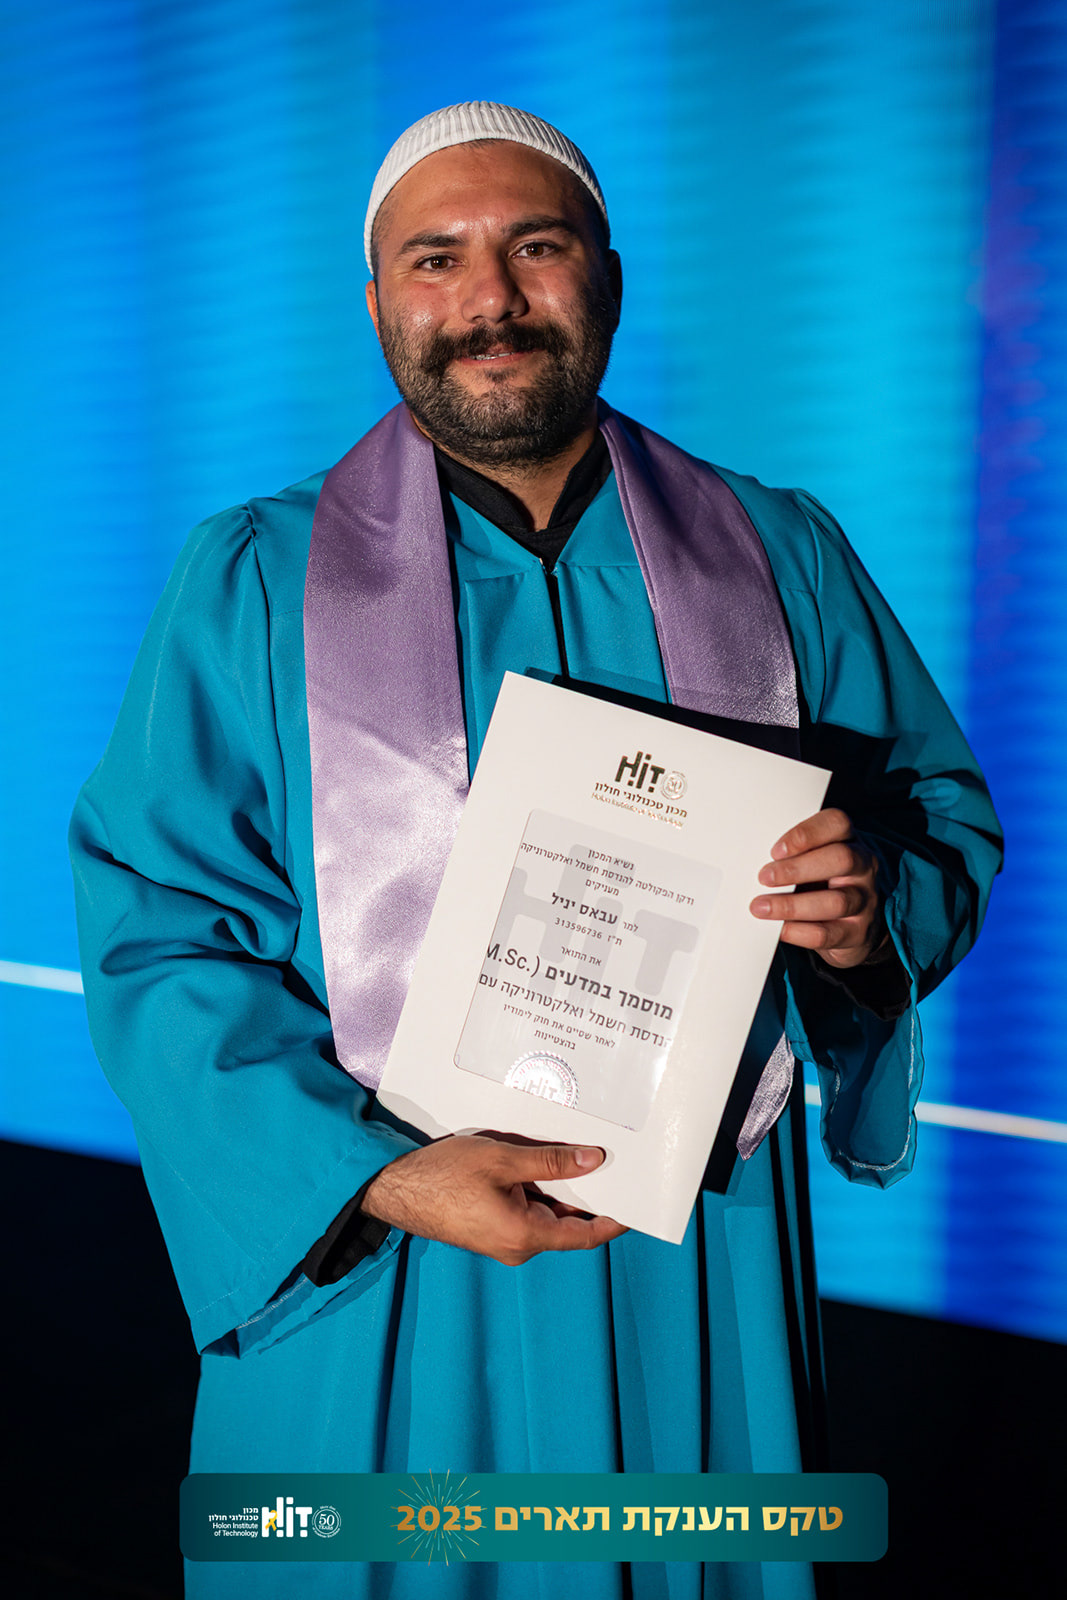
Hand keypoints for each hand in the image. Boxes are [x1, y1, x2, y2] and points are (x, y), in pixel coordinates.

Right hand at [360, 1133, 627, 1265]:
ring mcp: (504, 1240)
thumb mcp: (501, 1160)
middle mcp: (519, 1246)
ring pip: (547, 1213)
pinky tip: (544, 1161)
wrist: (393, 1189)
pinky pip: (527, 1211)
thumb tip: (595, 1160)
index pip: (586, 1235)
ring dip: (562, 1187)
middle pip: (568, 1222)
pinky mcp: (491, 1229)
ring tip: (580, 1152)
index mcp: (525, 1235)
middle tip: (612, 1159)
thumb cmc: (443, 1174)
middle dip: (590, 1193)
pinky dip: (540, 1190)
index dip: (615, 1219)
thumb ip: (549, 1162)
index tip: (638, 1200)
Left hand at [749, 807, 882, 968]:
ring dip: (792, 905)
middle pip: (841, 859)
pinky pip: (829, 933)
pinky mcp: (857, 932)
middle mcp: (863, 867)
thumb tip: (749, 859)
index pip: (836, 824)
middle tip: (764, 877)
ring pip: (836, 901)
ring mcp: (864, 901)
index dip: (806, 834)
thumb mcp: (813, 861)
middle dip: (797, 868)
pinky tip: (780, 929)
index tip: (776, 850)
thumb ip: (792, 856)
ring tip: (761, 907)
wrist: (855, 925)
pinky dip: (799, 932)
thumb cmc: (823, 883)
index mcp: (848, 841)